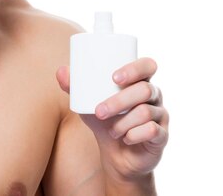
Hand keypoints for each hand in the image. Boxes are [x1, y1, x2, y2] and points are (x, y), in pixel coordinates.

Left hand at [56, 58, 168, 181]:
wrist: (116, 156)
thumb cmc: (104, 121)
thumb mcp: (87, 104)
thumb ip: (74, 88)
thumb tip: (60, 71)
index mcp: (140, 81)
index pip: (147, 65)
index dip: (135, 68)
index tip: (113, 77)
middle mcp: (154, 95)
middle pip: (145, 89)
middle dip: (119, 100)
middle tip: (99, 111)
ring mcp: (160, 115)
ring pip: (145, 112)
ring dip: (123, 122)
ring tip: (112, 130)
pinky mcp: (162, 135)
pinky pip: (152, 131)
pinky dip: (134, 135)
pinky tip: (126, 138)